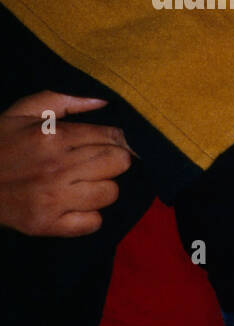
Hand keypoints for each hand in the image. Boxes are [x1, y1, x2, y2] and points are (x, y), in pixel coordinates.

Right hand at [0, 92, 131, 235]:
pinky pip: (93, 223)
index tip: (109, 143)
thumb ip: (64, 101)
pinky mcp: (45, 224)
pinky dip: (89, 216)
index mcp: (53, 137)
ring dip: (102, 188)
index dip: (116, 140)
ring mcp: (52, 198)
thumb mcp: (22, 112)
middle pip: (119, 163)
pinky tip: (75, 206)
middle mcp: (56, 167)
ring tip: (84, 184)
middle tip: (98, 163)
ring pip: (110, 192)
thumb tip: (104, 100)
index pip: (112, 137)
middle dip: (114, 161)